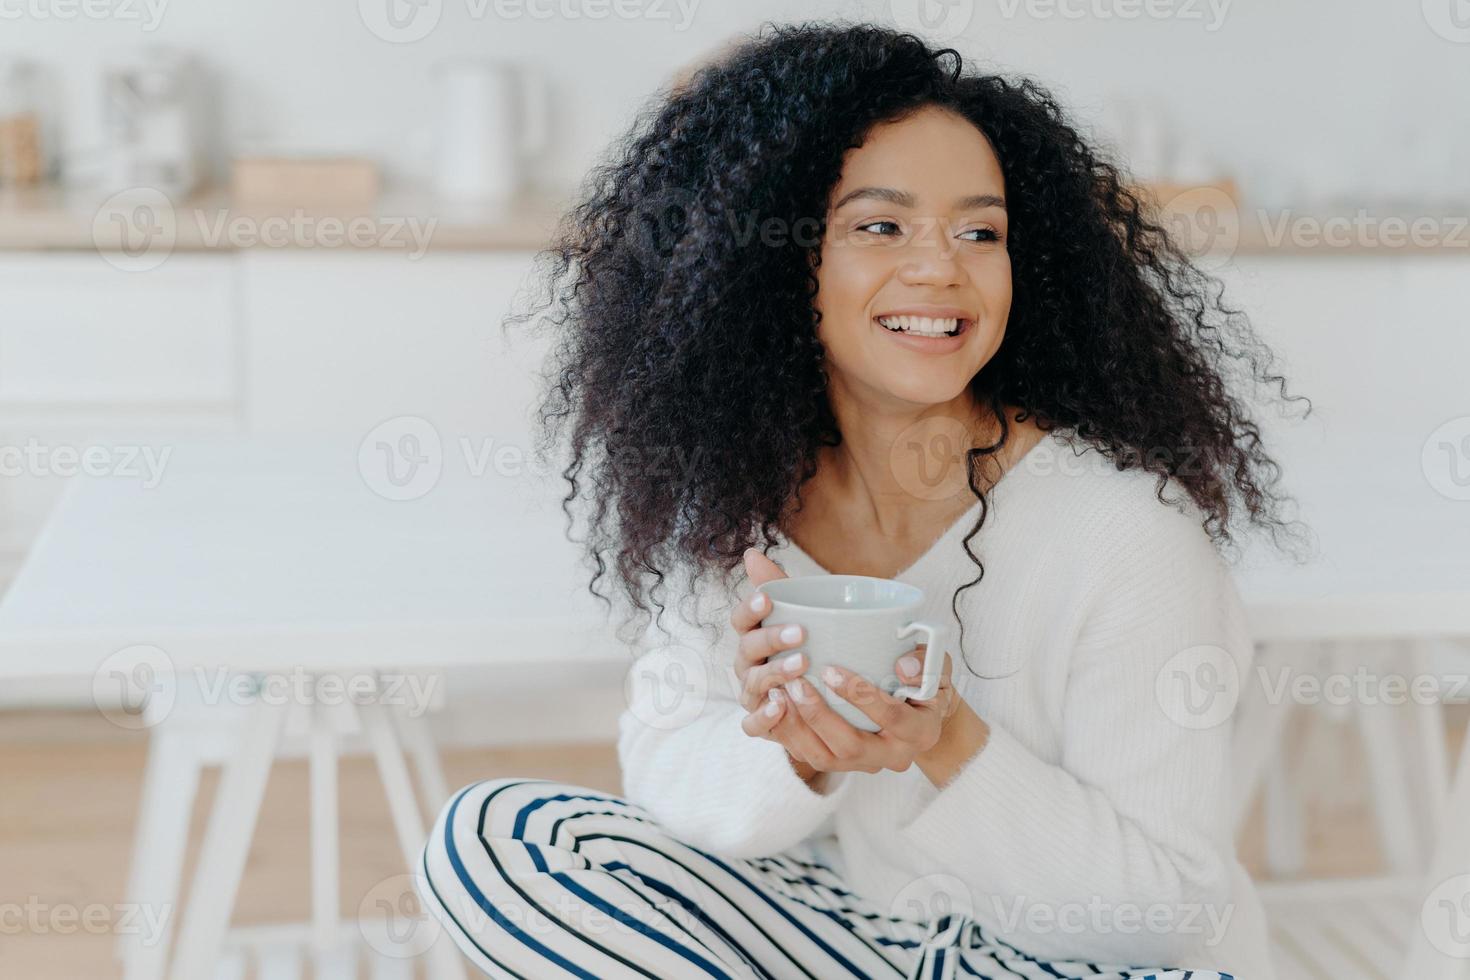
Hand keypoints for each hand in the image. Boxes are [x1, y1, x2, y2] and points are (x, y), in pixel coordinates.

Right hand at [728, 547, 818, 778]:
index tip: (769, 596)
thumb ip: (782, 588)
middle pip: (746, 650)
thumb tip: (750, 552)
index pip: (742, 619)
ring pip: (752, 685)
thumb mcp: (806, 618)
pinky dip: (764, 717)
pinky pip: (753, 724)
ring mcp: (752, 696)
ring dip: (773, 674)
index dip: (750, 608)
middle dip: (770, 639)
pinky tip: (781, 706)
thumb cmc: (813, 652)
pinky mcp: (762, 725)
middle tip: (800, 633)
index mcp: (754, 638)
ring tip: (801, 666)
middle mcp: (748, 666)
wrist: (828, 702)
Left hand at [733, 548, 961, 774]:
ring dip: (797, 727)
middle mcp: (894, 756)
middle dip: (819, 716)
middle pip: (851, 747)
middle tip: (796, 683)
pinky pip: (809, 757)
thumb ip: (925, 658)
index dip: (862, 696)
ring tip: (778, 693)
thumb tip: (903, 663)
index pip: (893, 718)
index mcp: (921, 731)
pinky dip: (788, 734)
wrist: (919, 710)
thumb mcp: (935, 663)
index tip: (832, 670)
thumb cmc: (925, 678)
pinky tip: (774, 706)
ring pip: (824, 758)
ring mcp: (865, 765)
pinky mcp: (842, 765)